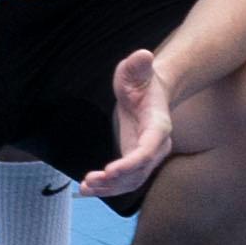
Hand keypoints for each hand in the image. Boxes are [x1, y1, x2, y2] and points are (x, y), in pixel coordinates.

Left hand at [84, 45, 177, 201]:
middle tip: (92, 181)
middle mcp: (157, 144)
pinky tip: (89, 188)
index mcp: (159, 125)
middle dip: (116, 179)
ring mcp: (147, 154)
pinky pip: (126, 178)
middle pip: (140, 170)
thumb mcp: (137, 69)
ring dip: (110, 188)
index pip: (148, 148)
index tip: (112, 170)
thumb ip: (138, 65)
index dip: (132, 162)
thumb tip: (144, 55)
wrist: (152, 90)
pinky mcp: (135, 158)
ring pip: (133, 179)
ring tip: (86, 188)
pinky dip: (109, 186)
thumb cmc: (143, 79)